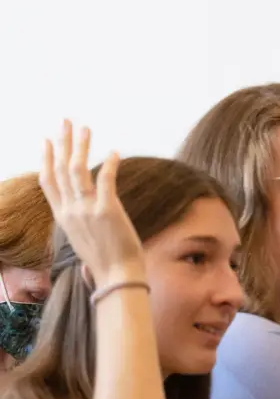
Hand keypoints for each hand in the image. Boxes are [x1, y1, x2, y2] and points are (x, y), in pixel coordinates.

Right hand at [39, 120, 145, 286]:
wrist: (116, 277)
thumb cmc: (105, 260)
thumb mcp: (83, 238)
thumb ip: (80, 220)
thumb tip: (84, 211)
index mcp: (63, 216)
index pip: (48, 182)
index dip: (45, 159)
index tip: (45, 141)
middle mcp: (70, 210)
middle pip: (60, 169)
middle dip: (61, 142)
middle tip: (65, 121)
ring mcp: (87, 209)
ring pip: (77, 169)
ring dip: (81, 146)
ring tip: (86, 128)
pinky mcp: (107, 210)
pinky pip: (105, 180)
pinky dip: (109, 163)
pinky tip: (114, 152)